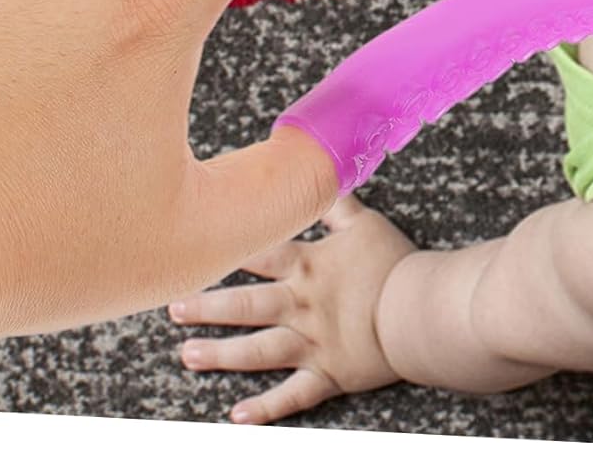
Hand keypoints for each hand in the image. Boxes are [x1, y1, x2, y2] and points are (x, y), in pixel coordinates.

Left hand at [167, 193, 416, 423]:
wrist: (418, 309)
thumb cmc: (393, 264)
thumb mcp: (364, 223)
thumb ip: (337, 204)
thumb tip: (320, 177)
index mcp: (308, 267)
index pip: (259, 255)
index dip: (227, 250)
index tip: (195, 248)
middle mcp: (301, 305)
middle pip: (246, 305)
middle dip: (207, 307)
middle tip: (174, 308)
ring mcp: (312, 342)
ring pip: (258, 349)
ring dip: (221, 354)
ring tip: (189, 354)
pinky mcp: (328, 374)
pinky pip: (292, 396)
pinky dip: (265, 408)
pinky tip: (237, 416)